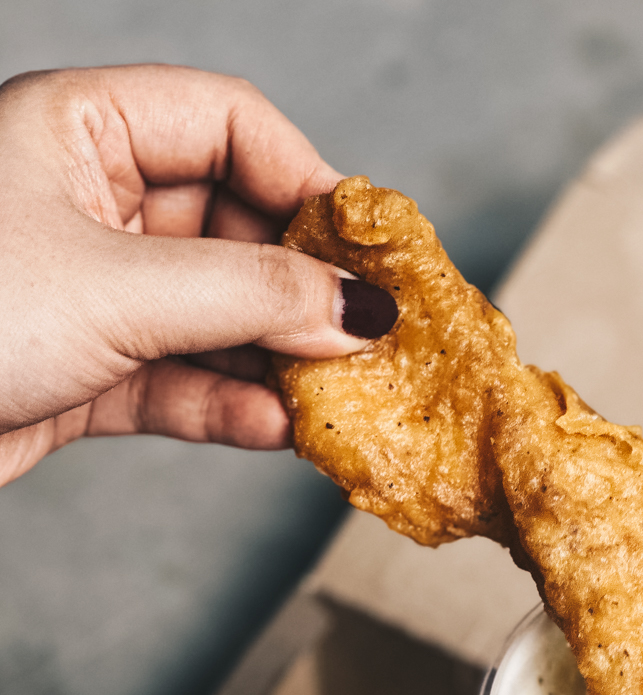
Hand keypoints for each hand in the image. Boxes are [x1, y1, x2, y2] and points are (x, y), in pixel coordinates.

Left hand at [0, 64, 374, 487]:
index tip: (368, 252)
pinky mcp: (87, 373)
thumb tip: (361, 307)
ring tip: (334, 399)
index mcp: (82, 130)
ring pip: (215, 316)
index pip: (229, 125)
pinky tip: (275, 429)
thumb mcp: (117, 289)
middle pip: (235, 228)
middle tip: (367, 340)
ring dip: (276, 361)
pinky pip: (182, 381)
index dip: (308, 182)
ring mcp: (90, 290)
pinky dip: (231, 406)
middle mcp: (89, 202)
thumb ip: (252, 296)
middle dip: (300, 290)